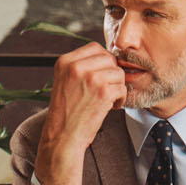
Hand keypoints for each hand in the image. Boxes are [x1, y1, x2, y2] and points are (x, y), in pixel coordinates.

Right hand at [34, 42, 124, 184]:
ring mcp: (90, 78)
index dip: (103, 61)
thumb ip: (80, 67)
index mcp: (64, 61)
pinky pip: (122, 88)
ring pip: (118, 72)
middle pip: (109, 58)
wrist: (62, 137)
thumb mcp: (65, 82)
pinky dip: (120, 99)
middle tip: (106, 90)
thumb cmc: (66, 112)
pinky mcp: (103, 92)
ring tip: (108, 100)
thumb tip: (107, 56)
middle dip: (111, 74)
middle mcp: (76, 66)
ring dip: (117, 87)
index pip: (94, 47)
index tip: (102, 76)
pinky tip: (111, 107)